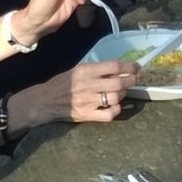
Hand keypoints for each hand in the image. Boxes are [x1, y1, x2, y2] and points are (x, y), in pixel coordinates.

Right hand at [18, 60, 139, 127]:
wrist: (45, 101)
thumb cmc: (62, 83)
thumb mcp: (77, 70)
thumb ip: (96, 70)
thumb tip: (117, 71)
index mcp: (86, 71)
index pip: (114, 67)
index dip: (129, 67)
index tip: (136, 67)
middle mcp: (89, 85)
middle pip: (119, 83)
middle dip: (132, 81)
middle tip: (134, 80)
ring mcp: (89, 101)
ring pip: (116, 98)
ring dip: (122, 95)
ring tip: (120, 93)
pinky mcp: (88, 115)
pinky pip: (109, 114)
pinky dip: (116, 110)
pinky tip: (114, 106)